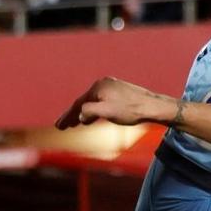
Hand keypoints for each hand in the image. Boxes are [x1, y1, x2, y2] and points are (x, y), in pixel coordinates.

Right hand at [55, 76, 172, 130]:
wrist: (152, 106)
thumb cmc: (130, 110)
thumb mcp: (106, 112)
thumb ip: (89, 112)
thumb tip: (80, 115)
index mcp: (98, 87)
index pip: (78, 103)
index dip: (67, 116)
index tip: (59, 127)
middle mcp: (103, 83)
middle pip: (84, 101)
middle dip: (72, 115)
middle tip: (62, 126)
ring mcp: (111, 87)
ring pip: (92, 102)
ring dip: (83, 113)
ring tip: (74, 124)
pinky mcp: (119, 92)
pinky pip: (101, 101)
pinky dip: (94, 111)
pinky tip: (92, 118)